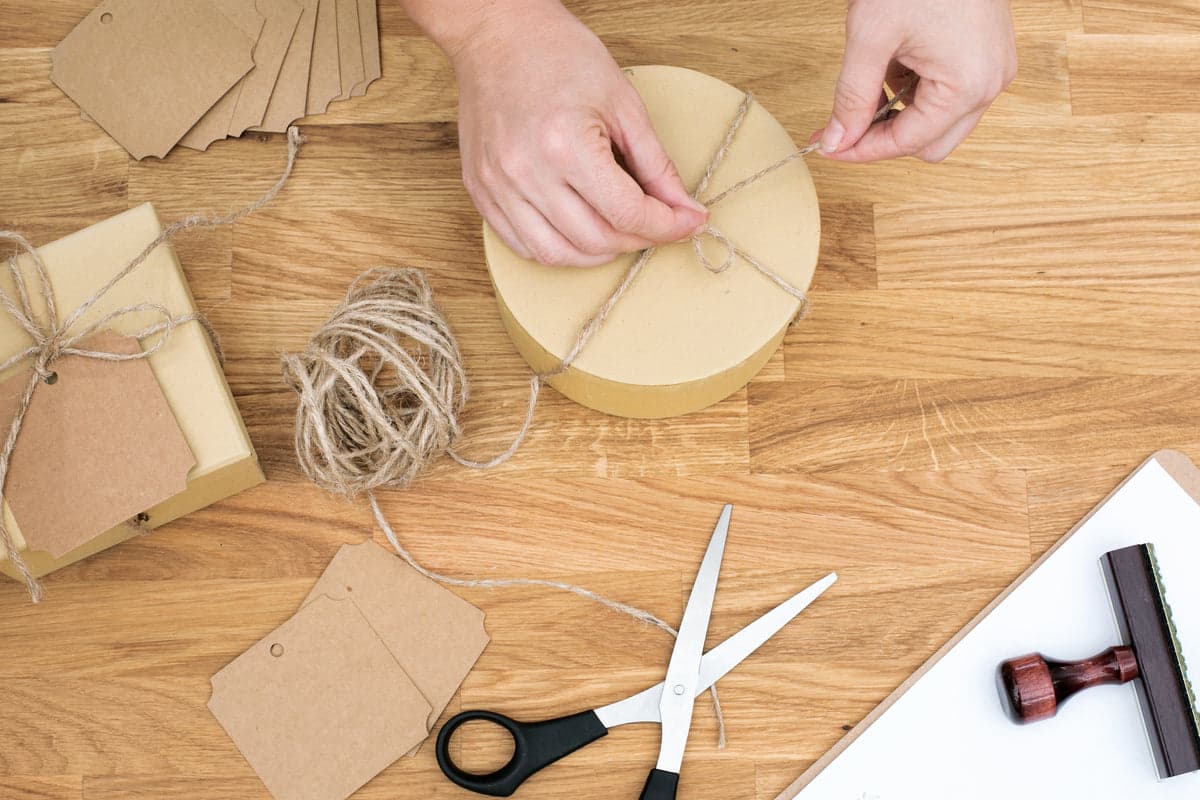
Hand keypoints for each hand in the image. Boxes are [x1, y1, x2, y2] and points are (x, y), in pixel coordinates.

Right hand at [447, 1, 706, 265]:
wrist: (496, 35)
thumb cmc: (558, 55)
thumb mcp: (623, 102)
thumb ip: (656, 163)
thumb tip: (682, 207)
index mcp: (565, 145)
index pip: (627, 212)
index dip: (667, 226)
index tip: (688, 222)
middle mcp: (526, 172)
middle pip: (595, 240)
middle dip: (637, 240)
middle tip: (657, 224)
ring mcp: (497, 186)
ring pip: (557, 255)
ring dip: (598, 253)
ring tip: (619, 232)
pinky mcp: (480, 191)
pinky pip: (522, 245)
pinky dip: (558, 249)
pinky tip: (579, 231)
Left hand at [817, 0, 1016, 161]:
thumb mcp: (870, 37)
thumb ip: (851, 97)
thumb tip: (837, 140)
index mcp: (968, 85)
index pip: (907, 144)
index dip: (862, 150)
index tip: (830, 146)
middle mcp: (990, 83)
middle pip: (930, 145)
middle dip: (884, 138)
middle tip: (843, 124)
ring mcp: (993, 69)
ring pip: (940, 123)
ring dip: (900, 115)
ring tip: (869, 82)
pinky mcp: (987, 56)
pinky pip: (949, 95)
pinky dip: (916, 92)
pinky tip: (893, 65)